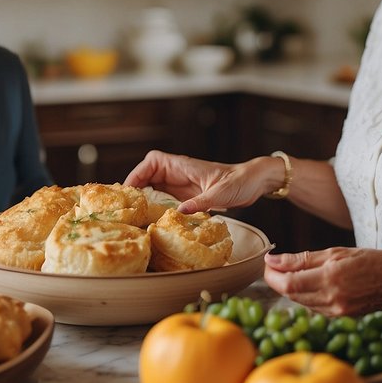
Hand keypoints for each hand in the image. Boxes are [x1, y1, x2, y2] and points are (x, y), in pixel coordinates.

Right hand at [124, 150, 269, 213]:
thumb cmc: (239, 181)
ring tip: (135, 216)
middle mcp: (179, 174)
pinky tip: (153, 220)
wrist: (253, 182)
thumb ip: (201, 202)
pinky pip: (165, 200)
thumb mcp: (220, 193)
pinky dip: (156, 207)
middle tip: (128, 208)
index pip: (152, 161)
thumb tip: (180, 212)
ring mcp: (181, 185)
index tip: (130, 189)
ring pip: (154, 188)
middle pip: (147, 176)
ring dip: (144, 200)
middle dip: (136, 189)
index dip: (138, 173)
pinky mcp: (187, 197)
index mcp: (183, 166)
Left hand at [263, 247, 381, 317]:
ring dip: (292, 290)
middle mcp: (332, 300)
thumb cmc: (373, 261)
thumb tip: (273, 259)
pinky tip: (311, 286)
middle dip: (278, 282)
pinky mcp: (342, 318)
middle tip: (275, 267)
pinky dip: (307, 297)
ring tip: (293, 273)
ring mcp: (338, 312)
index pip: (287, 284)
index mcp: (330, 279)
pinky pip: (315, 309)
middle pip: (291, 295)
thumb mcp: (337, 252)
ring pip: (302, 303)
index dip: (271, 276)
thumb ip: (303, 258)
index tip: (267, 264)